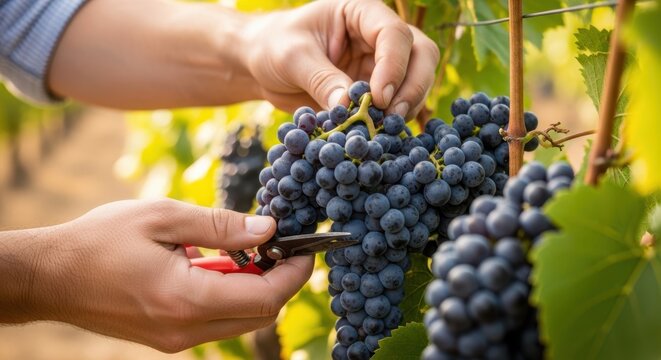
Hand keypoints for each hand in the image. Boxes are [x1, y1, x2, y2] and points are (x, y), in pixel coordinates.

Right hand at [3, 199, 312, 352]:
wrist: (49, 277)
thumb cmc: (100, 240)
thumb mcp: (164, 217)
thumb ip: (222, 226)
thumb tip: (269, 228)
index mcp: (187, 299)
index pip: (266, 297)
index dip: (294, 273)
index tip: (305, 247)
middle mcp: (186, 330)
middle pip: (260, 314)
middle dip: (281, 281)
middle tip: (280, 245)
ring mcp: (176, 340)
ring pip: (240, 321)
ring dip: (255, 288)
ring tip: (247, 251)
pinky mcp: (168, 338)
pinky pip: (216, 321)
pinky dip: (230, 295)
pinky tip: (217, 266)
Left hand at [242, 0, 439, 117]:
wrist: (261, 65)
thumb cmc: (272, 47)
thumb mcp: (292, 58)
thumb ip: (322, 79)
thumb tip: (348, 108)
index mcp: (360, 11)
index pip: (393, 33)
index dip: (394, 65)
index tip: (379, 97)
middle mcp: (377, 33)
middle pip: (421, 53)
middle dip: (414, 85)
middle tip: (394, 116)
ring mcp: (380, 61)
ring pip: (418, 78)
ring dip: (410, 104)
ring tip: (386, 128)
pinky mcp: (376, 88)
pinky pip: (399, 102)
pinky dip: (396, 118)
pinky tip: (384, 133)